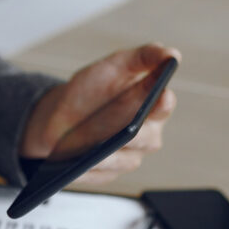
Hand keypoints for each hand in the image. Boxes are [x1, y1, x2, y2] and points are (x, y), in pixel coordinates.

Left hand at [20, 43, 179, 185]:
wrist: (58, 117)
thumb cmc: (91, 91)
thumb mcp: (113, 67)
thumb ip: (142, 57)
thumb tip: (170, 53)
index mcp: (152, 107)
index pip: (164, 106)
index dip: (163, 102)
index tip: (160, 96)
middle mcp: (145, 136)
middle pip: (146, 139)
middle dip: (134, 134)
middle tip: (125, 131)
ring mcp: (126, 158)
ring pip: (122, 161)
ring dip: (108, 156)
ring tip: (93, 153)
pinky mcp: (106, 174)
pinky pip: (98, 175)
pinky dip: (87, 170)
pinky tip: (76, 166)